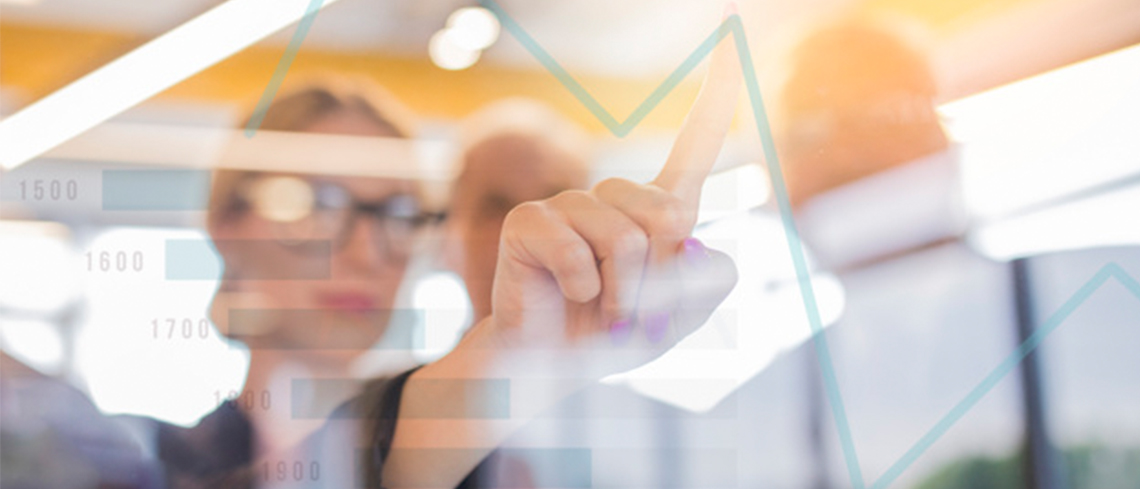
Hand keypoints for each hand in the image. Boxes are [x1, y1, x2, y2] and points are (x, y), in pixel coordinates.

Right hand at [467, 9, 742, 379]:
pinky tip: (568, 296)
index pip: (694, 147)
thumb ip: (711, 280)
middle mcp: (614, 197)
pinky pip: (575, 252)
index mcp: (656, 211)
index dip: (717, 95)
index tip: (730, 33)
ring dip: (621, 295)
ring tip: (601, 310)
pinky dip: (582, 291)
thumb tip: (689, 236)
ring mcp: (569, 204)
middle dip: (658, 279)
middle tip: (629, 309)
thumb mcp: (681, 317)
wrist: (548, 367)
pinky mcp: (530, 221)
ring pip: (626, 239)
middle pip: (668, 215)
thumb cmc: (614, 333)